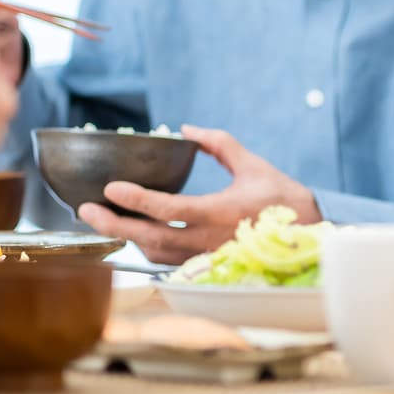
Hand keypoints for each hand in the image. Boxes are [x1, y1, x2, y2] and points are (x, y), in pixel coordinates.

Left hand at [77, 126, 321, 264]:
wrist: (307, 234)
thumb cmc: (280, 197)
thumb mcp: (251, 164)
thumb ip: (218, 143)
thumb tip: (187, 127)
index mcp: (219, 212)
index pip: (166, 208)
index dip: (135, 199)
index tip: (110, 188)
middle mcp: (208, 240)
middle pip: (150, 238)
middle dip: (114, 225)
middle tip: (86, 211)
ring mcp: (206, 257)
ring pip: (155, 254)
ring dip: (127, 238)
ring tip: (103, 220)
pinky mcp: (207, 265)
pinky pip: (168, 262)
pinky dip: (146, 249)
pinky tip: (132, 235)